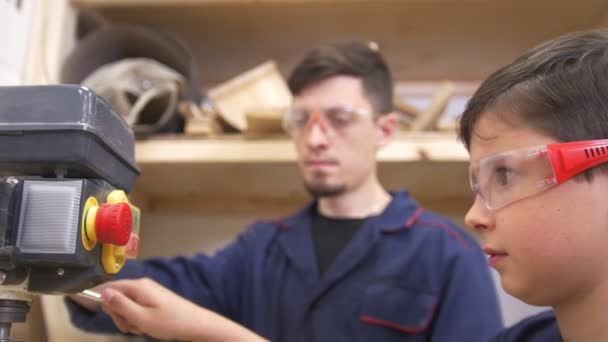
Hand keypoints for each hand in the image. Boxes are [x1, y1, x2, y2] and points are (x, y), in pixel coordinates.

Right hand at [100, 278, 265, 341]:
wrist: (194, 324)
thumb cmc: (169, 322)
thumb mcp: (141, 317)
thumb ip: (121, 305)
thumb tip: (104, 292)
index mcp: (138, 286)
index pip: (109, 288)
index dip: (106, 304)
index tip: (115, 317)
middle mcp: (142, 285)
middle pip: (117, 298)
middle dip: (120, 315)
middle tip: (134, 325)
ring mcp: (148, 292)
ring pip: (126, 306)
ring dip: (130, 319)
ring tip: (143, 327)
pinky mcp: (152, 299)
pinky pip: (136, 308)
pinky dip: (138, 319)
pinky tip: (147, 325)